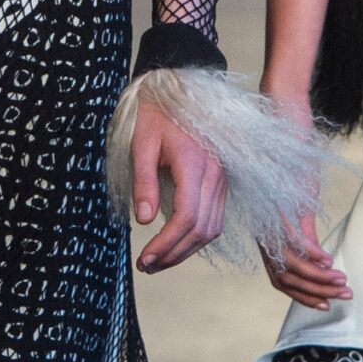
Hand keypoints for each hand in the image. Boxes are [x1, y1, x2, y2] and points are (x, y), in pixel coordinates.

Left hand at [127, 100, 226, 271]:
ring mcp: (221, 180)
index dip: (166, 244)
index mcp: (193, 163)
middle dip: (174, 254)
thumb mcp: (141, 145)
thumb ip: (143, 183)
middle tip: (147, 266)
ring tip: (158, 261)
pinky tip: (175, 245)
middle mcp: (214, 175)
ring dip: (186, 251)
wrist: (177, 95)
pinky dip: (197, 238)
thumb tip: (142, 220)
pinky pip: (215, 219)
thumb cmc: (156, 117)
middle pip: (201, 229)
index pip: (186, 217)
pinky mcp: (221, 183)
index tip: (145, 259)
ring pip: (212, 229)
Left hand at [254, 78, 350, 308]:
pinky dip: (314, 257)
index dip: (299, 293)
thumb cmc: (287, 150)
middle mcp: (266, 225)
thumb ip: (299, 221)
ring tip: (343, 283)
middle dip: (311, 293)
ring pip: (291, 263)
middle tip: (340, 299)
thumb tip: (312, 245)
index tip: (324, 302)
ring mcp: (276, 215)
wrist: (280, 113)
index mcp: (266, 226)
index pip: (277, 274)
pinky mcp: (286, 201)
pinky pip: (296, 239)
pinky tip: (331, 263)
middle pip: (282, 277)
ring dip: (318, 279)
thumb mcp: (295, 193)